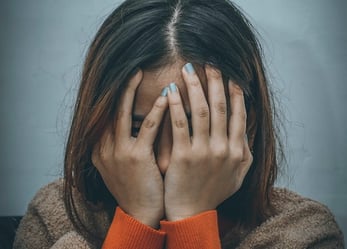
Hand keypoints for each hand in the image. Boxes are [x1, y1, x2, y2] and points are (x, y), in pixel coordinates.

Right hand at [91, 70, 167, 227]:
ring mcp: (118, 152)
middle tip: (131, 67)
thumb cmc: (136, 187)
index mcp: (100, 149)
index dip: (114, 95)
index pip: (105, 114)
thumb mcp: (121, 165)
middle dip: (119, 87)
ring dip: (131, 91)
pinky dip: (156, 110)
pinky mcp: (136, 157)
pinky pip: (147, 128)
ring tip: (140, 72)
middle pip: (109, 109)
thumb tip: (134, 123)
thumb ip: (121, 144)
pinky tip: (166, 96)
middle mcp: (104, 148)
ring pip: (123, 113)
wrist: (140, 213)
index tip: (125, 79)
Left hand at [164, 64, 252, 220]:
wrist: (192, 213)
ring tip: (189, 69)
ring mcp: (203, 151)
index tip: (230, 76)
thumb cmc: (213, 193)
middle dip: (215, 82)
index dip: (235, 93)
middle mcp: (223, 148)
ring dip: (195, 87)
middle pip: (220, 107)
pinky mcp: (183, 155)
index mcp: (237, 151)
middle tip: (210, 62)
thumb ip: (245, 153)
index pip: (238, 115)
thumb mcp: (238, 176)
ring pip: (200, 111)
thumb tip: (245, 130)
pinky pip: (179, 124)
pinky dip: (175, 105)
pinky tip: (170, 89)